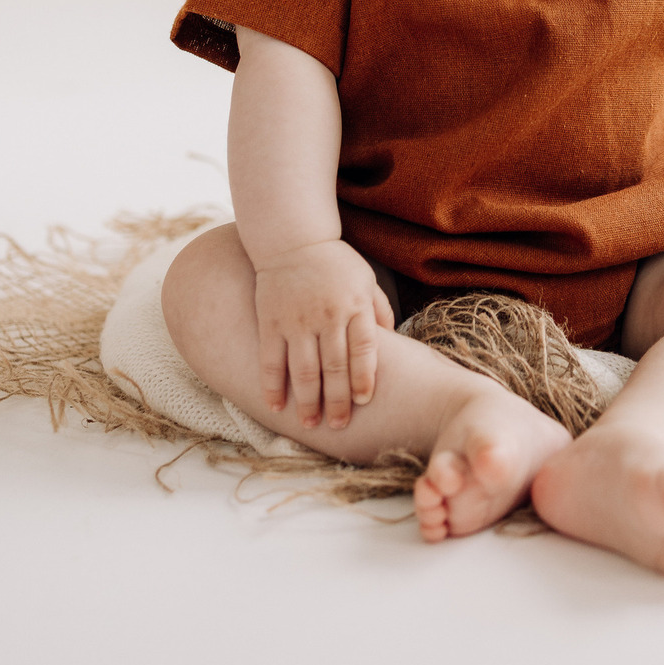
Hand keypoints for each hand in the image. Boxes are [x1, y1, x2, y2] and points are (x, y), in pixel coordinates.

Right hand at [253, 239, 394, 430]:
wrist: (293, 238)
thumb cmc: (336, 262)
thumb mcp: (366, 280)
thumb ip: (379, 311)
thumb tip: (393, 342)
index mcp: (355, 306)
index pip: (363, 349)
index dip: (363, 378)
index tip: (363, 401)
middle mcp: (327, 316)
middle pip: (334, 367)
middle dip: (337, 401)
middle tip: (339, 426)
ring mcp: (297, 320)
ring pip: (304, 370)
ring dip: (307, 401)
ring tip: (310, 424)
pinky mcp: (270, 322)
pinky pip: (270, 360)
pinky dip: (272, 386)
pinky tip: (276, 406)